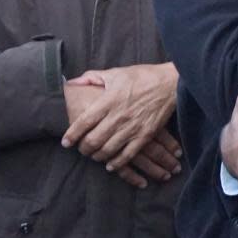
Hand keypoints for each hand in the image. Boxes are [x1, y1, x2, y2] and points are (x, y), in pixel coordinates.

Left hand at [62, 64, 180, 183]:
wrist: (172, 83)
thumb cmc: (143, 76)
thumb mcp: (116, 72)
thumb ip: (92, 77)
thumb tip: (72, 82)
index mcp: (108, 101)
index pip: (83, 122)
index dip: (72, 135)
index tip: (66, 142)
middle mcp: (118, 116)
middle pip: (93, 140)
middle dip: (84, 148)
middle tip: (81, 149)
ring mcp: (132, 127)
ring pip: (108, 149)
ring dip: (98, 156)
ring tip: (95, 156)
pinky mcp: (146, 134)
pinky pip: (128, 154)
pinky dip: (117, 163)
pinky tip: (111, 165)